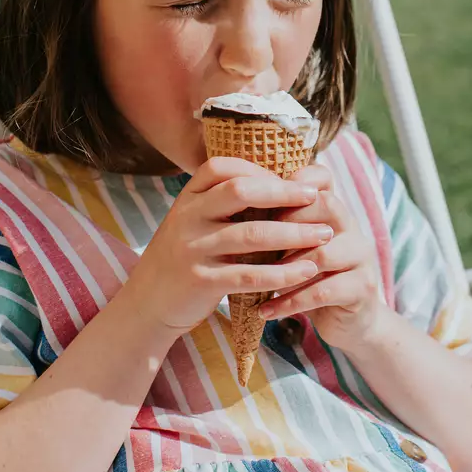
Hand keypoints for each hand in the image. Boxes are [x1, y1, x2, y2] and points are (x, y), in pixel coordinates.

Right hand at [120, 157, 331, 334]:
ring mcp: (192, 249)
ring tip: (325, 235)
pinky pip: (250, 274)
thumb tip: (276, 183)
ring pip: (252, 234)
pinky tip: (306, 271)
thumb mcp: (193, 223)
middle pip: (241, 192)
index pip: (222, 167)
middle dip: (285, 193)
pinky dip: (283, 273)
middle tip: (317, 198)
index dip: (260, 169)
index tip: (291, 179)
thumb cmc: (182, 258)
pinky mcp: (202, 282)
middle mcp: (187, 218)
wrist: (146, 303)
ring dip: (295, 234)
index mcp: (188, 198)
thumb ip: (222, 205)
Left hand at [259, 165, 384, 351]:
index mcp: (334, 210)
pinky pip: (323, 292)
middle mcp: (352, 227)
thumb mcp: (293, 246)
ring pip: (322, 253)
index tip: (254, 200)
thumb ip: (275, 225)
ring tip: (254, 281)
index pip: (321, 178)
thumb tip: (228, 204)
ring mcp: (361, 257)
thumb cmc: (308, 276)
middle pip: (326, 205)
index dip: (290, 184)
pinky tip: (265, 311)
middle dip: (286, 223)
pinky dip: (290, 302)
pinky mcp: (362, 289)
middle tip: (250, 242)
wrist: (347, 318)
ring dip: (283, 269)